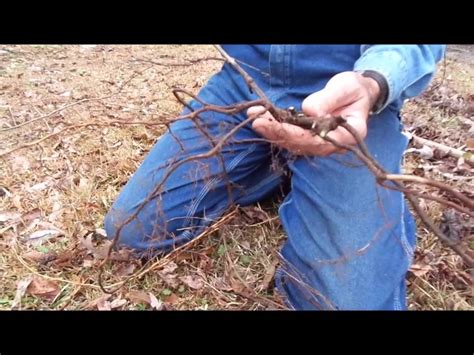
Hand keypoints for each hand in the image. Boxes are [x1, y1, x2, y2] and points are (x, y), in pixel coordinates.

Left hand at [249, 71, 380, 155]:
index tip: (278, 127)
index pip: (318, 142)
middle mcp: (331, 144)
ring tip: (254, 116)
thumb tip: (310, 112)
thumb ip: (328, 100)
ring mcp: (318, 142)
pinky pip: (289, 134)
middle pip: (301, 145)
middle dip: (277, 133)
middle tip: (257, 121)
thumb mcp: (346, 88)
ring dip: (271, 130)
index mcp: (347, 136)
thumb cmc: (354, 90)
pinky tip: (258, 116)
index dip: (296, 136)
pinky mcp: (307, 136)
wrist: (356, 93)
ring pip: (292, 141)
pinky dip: (273, 125)